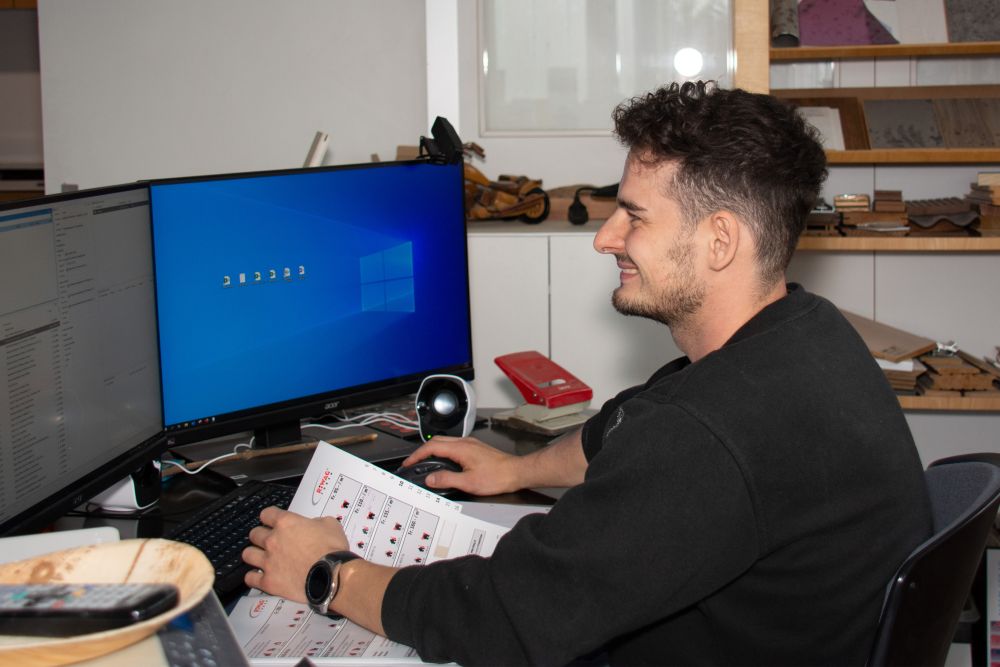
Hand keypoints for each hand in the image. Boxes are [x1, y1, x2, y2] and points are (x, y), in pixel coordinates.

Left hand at [242, 506, 346, 602]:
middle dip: (260, 536)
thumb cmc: (332, 549)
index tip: (272, 521)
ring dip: (254, 554)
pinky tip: (259, 576)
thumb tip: (313, 525)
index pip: (266, 514)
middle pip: (254, 534)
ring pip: (247, 554)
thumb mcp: (330, 524)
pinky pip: (250, 578)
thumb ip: (316, 521)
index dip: (269, 517)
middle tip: (269, 541)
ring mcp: (268, 561)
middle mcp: (272, 540)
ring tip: (261, 558)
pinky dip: (253, 577)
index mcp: (286, 523)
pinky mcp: (268, 581)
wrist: (332, 575)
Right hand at [400, 436, 519, 495]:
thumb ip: (447, 479)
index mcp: (460, 448)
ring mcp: (471, 444)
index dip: (417, 455)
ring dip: (433, 450)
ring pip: (445, 442)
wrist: (516, 472)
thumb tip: (431, 478)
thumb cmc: (497, 476)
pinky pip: (453, 445)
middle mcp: (465, 442)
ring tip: (426, 462)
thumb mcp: (469, 483)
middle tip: (414, 462)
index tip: (409, 462)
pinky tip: (444, 461)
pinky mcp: (475, 448)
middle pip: (437, 440)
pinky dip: (443, 451)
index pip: (432, 447)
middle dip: (422, 451)